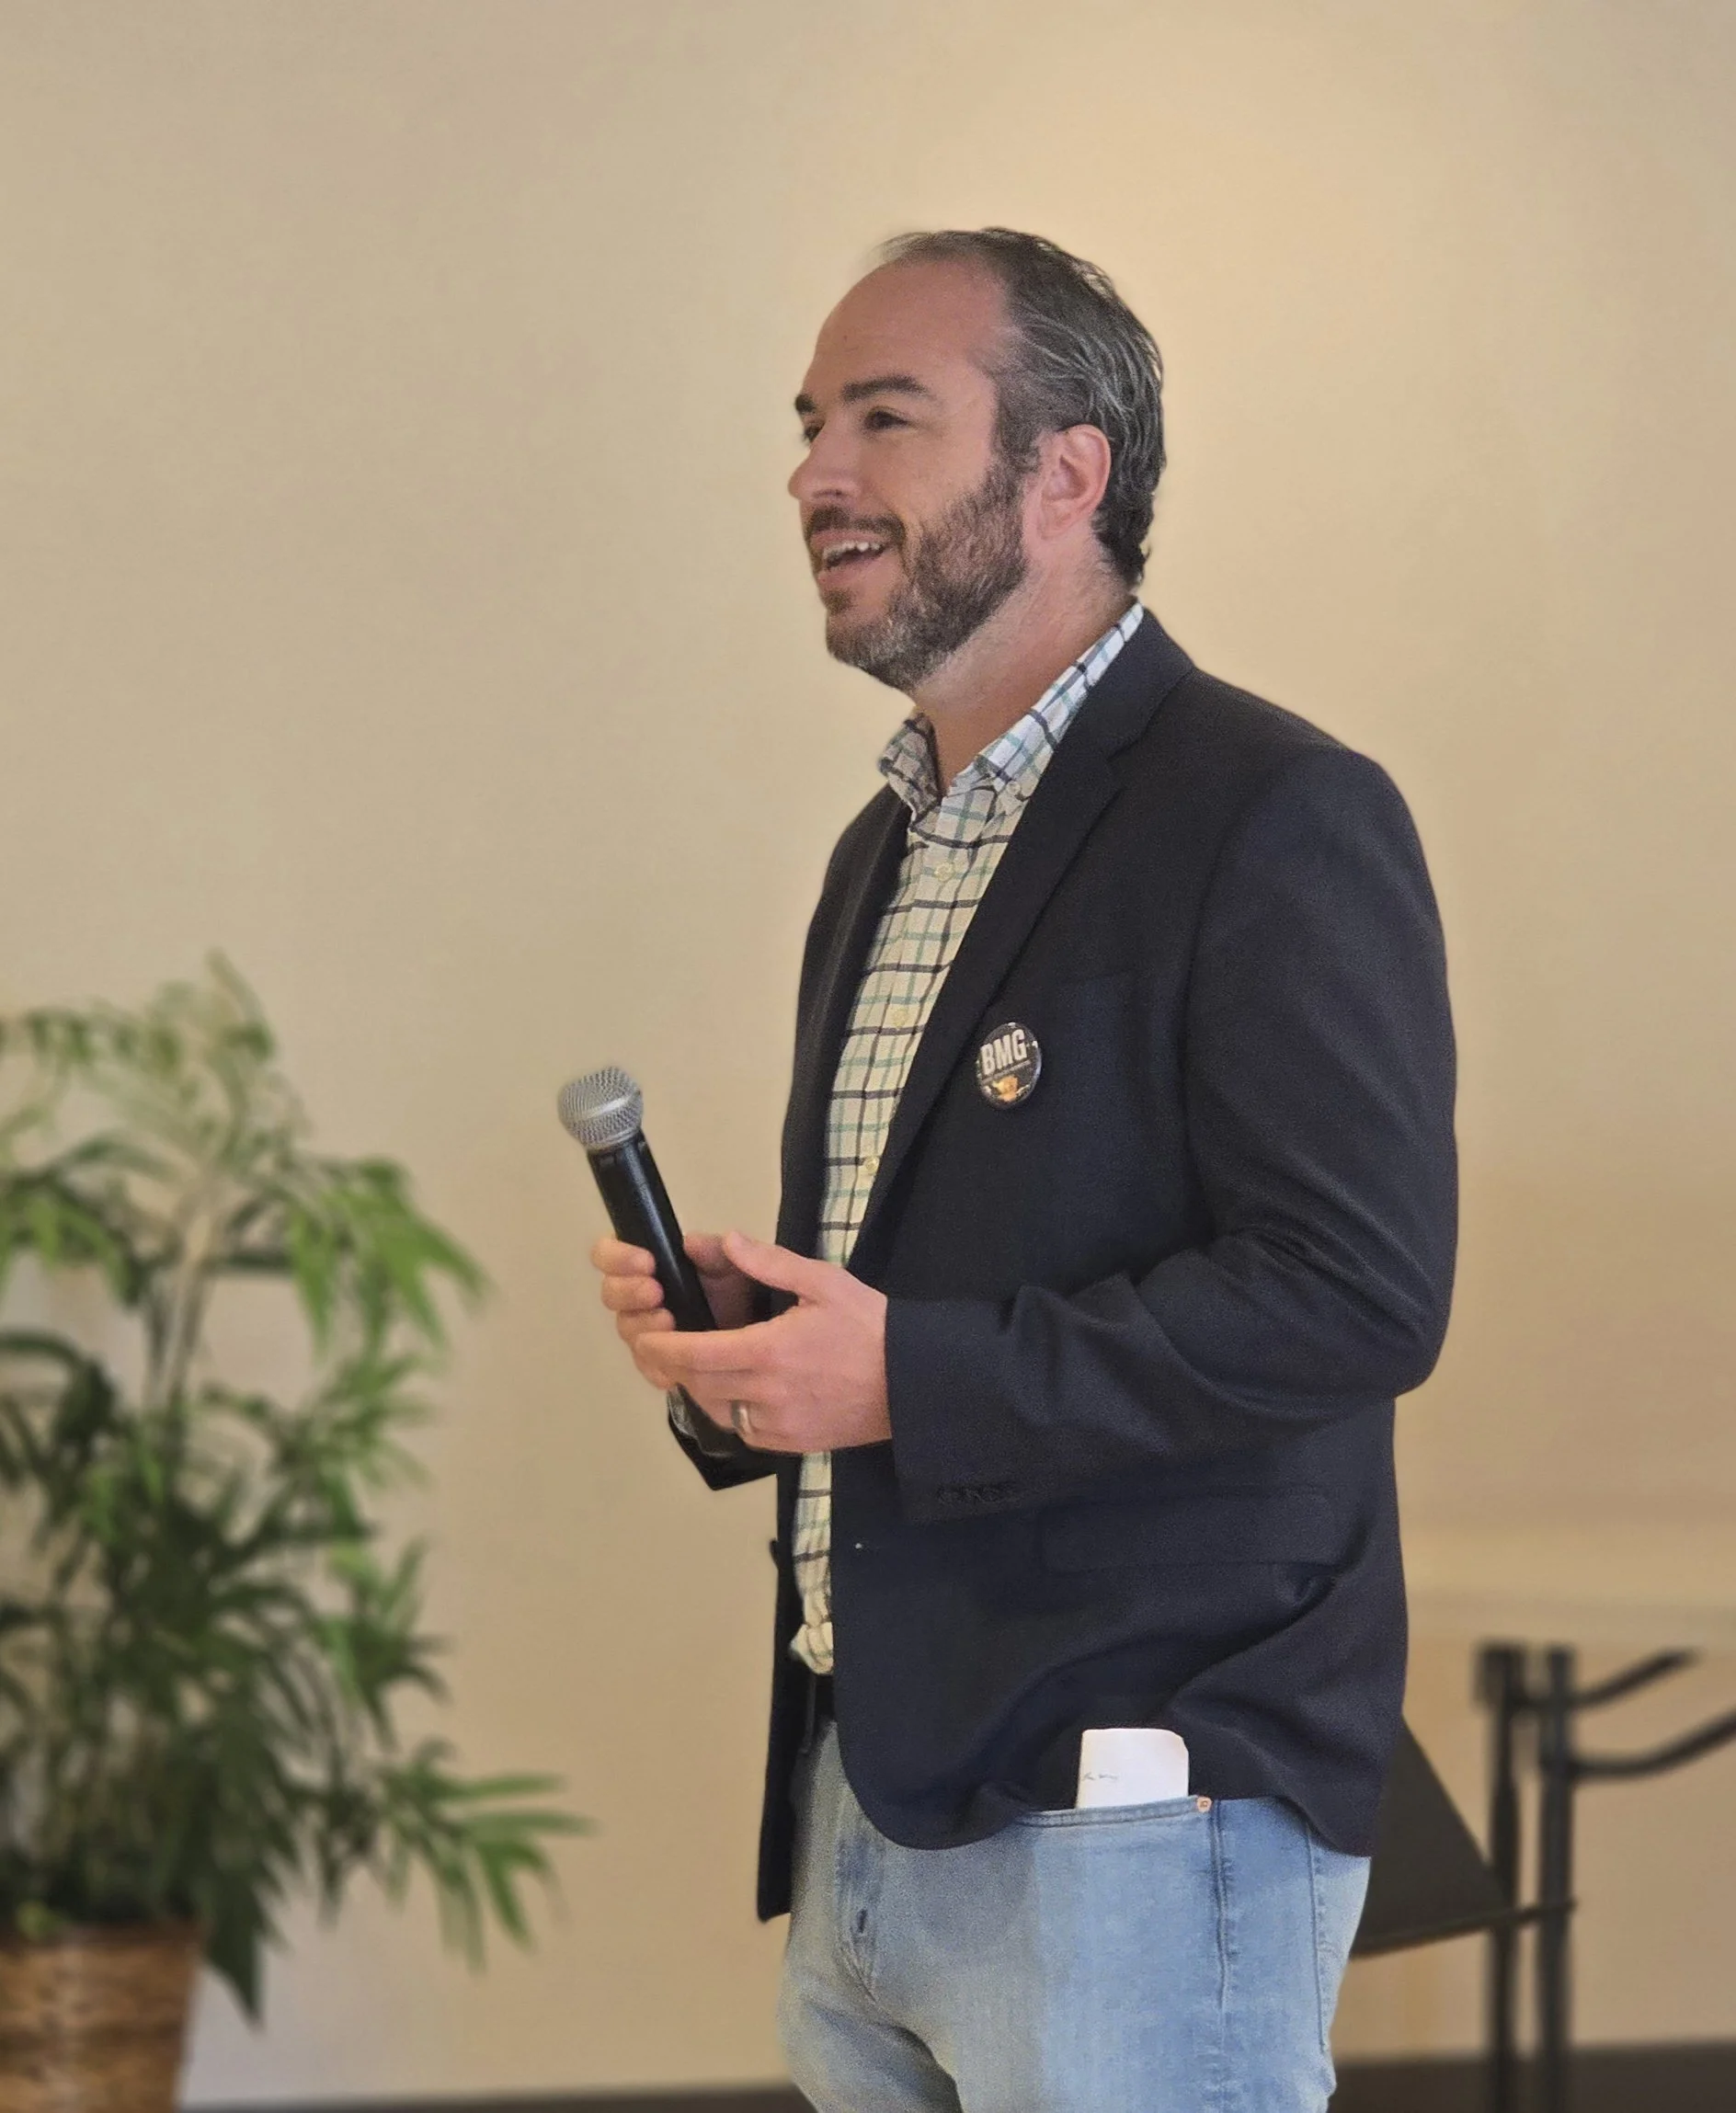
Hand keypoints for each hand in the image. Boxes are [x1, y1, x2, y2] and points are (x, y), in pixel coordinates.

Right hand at [591, 1229, 755, 1385]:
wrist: (772, 1329)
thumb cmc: (750, 1287)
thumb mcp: (736, 1262)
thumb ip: (714, 1251)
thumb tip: (690, 1243)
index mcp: (652, 1263)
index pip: (610, 1254)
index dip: (617, 1257)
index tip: (646, 1261)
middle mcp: (642, 1295)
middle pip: (612, 1294)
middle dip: (628, 1292)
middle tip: (655, 1292)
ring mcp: (650, 1330)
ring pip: (628, 1331)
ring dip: (642, 1327)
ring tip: (669, 1321)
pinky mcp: (664, 1362)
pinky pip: (649, 1368)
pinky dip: (657, 1367)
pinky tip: (674, 1366)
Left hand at [632, 1229, 889, 1451]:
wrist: (913, 1383)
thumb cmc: (870, 1326)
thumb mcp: (824, 1282)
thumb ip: (770, 1263)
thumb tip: (727, 1241)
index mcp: (770, 1351)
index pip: (696, 1354)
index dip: (663, 1347)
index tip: (646, 1337)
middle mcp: (767, 1395)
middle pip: (698, 1385)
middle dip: (674, 1366)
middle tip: (665, 1345)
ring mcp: (777, 1425)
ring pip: (716, 1411)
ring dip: (699, 1388)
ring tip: (698, 1363)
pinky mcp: (790, 1444)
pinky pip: (742, 1430)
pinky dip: (729, 1410)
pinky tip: (735, 1389)